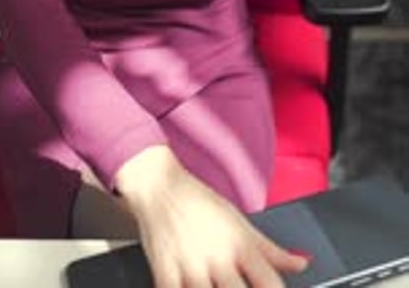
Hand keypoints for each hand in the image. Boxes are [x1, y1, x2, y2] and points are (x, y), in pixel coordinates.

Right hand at [115, 146, 309, 287]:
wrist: (159, 186)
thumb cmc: (200, 204)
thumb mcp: (240, 222)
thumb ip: (272, 250)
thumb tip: (303, 263)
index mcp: (240, 245)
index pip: (270, 283)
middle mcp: (218, 257)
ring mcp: (191, 266)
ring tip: (215, 287)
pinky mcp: (165, 272)